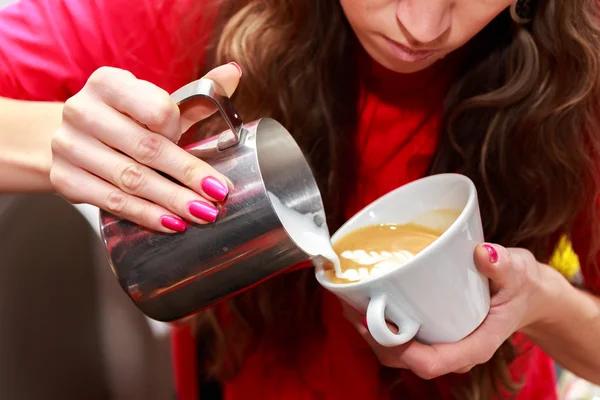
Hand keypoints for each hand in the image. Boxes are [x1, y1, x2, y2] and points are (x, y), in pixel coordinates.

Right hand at [50, 63, 241, 231]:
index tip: (198, 146)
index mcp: (108, 83)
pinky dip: (145, 215)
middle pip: (146, 149)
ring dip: (172, 200)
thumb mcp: (155, 102)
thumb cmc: (125, 119)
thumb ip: (196, 94)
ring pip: (131, 180)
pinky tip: (171, 223)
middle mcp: (82, 110)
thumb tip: (234, 73)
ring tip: (202, 213)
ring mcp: (68, 146)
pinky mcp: (64, 178)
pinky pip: (111, 201)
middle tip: (218, 195)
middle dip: (188, 175)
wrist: (75, 138)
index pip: (156, 108)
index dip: (179, 130)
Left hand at [342, 243, 550, 378]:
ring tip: (350, 301)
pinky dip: (378, 323)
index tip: (381, 322)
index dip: (402, 349)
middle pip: (403, 359)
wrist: (525, 295)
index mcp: (475, 345)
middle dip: (374, 337)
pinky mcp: (432, 333)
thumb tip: (483, 254)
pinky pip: (399, 339)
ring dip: (370, 331)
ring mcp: (441, 343)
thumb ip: (504, 266)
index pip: (432, 363)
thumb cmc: (522, 287)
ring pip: (396, 353)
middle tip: (353, 305)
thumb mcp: (519, 273)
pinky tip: (365, 301)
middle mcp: (453, 350)